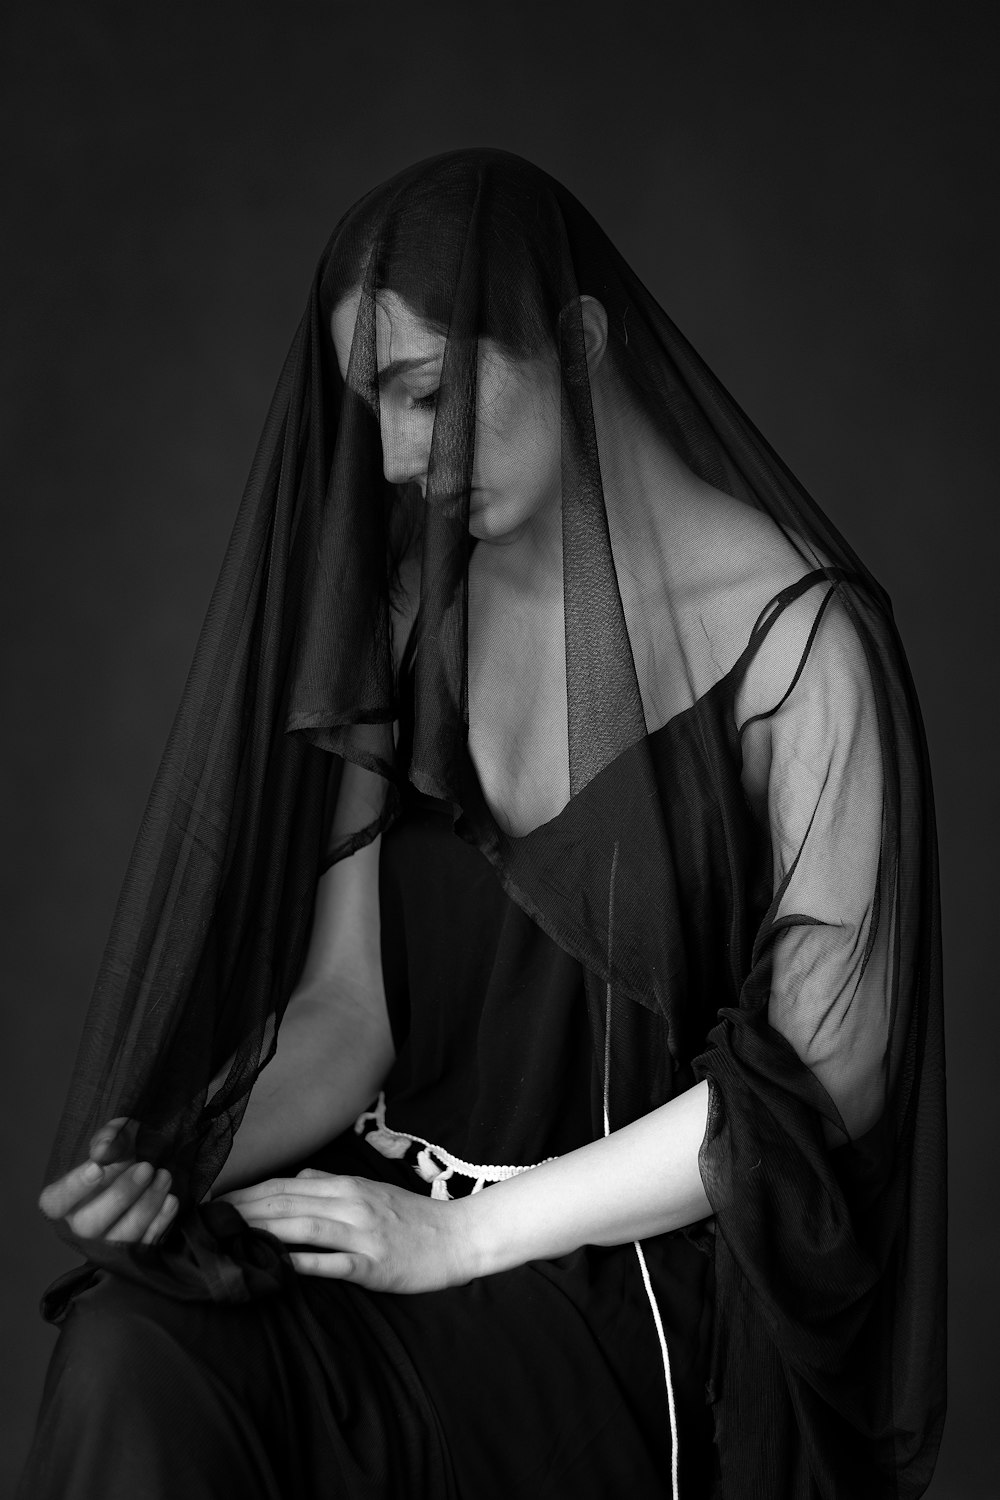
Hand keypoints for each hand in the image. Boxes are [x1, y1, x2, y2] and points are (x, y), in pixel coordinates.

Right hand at [38, 1118, 177, 1245]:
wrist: (141, 1175)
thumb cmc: (118, 1159)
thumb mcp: (114, 1140)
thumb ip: (108, 1139)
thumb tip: (105, 1149)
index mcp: (62, 1202)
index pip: (56, 1202)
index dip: (75, 1187)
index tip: (97, 1167)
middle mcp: (78, 1228)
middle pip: (90, 1225)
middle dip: (121, 1195)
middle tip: (146, 1167)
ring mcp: (105, 1245)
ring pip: (122, 1238)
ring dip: (147, 1206)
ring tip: (164, 1177)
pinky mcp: (132, 1254)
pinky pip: (145, 1245)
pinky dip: (161, 1222)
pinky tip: (170, 1200)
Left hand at [218, 1170, 473, 1292]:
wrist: (456, 1238)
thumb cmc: (411, 1217)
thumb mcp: (372, 1190)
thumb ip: (333, 1182)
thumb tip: (300, 1175)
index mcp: (347, 1186)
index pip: (286, 1185)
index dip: (248, 1193)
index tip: (214, 1200)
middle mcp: (351, 1203)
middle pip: (287, 1203)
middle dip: (243, 1210)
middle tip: (205, 1220)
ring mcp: (362, 1233)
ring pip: (305, 1226)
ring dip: (263, 1230)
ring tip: (228, 1237)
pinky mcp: (374, 1264)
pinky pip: (333, 1262)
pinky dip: (303, 1262)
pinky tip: (277, 1267)